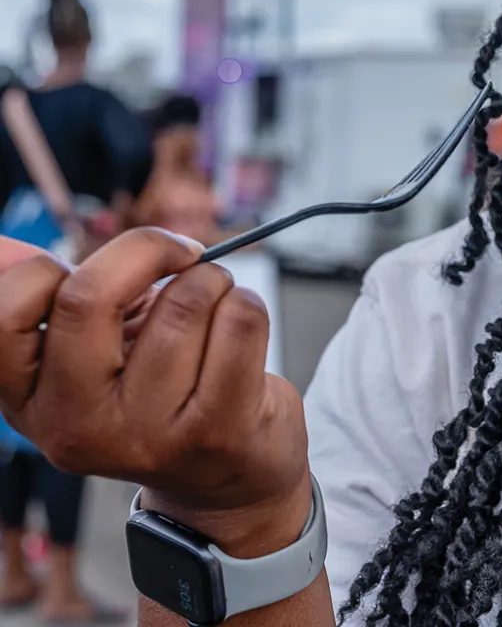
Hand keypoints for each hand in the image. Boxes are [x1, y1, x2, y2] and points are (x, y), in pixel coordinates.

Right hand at [0, 228, 311, 556]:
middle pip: (88, 296)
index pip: (9, 311)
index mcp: (31, 400)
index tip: (107, 265)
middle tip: (179, 255)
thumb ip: (53, 301)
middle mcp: (77, 425)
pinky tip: (239, 331)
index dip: (56, 265)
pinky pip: (240, 318)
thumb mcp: (91, 358)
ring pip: (185, 298)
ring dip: (213, 281)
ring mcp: (147, 434)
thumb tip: (3, 248)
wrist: (227, 484)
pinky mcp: (217, 430)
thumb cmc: (159, 396)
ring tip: (214, 310)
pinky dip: (247, 304)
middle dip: (147, 249)